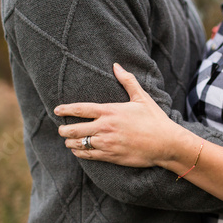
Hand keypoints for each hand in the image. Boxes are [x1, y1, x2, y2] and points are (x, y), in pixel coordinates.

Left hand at [55, 63, 187, 167]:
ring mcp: (107, 143)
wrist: (166, 143)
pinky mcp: (111, 156)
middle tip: (61, 129)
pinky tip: (79, 151)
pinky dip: (80, 153)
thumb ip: (127, 81)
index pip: (81, 109)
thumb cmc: (155, 120)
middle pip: (74, 129)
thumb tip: (116, 65)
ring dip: (71, 142)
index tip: (56, 110)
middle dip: (64, 129)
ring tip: (68, 141)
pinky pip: (88, 155)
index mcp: (110, 111)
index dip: (66, 109)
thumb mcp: (142, 98)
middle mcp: (105, 127)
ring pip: (79, 143)